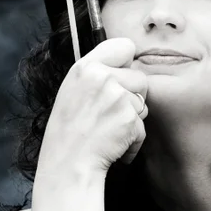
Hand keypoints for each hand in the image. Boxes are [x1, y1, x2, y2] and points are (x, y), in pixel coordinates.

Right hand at [37, 37, 148, 178]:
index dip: (127, 63)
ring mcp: (117, 97)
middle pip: (140, 78)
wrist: (67, 164)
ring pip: (143, 103)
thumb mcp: (73, 90)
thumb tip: (126, 64)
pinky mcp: (129, 118)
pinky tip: (114, 144)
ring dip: (132, 119)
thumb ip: (98, 74)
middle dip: (133, 96)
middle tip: (110, 113)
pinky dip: (133, 140)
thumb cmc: (69, 131)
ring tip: (109, 130)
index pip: (124, 46)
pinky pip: (143, 126)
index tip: (120, 77)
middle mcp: (102, 77)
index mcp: (85, 67)